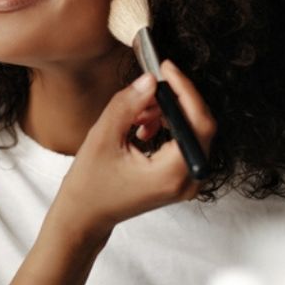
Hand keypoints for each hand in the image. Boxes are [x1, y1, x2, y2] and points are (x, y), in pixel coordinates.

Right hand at [48, 60, 215, 243]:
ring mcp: (187, 182)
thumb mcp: (103, 137)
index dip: (185, 90)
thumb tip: (150, 80)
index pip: (197, 123)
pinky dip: (166, 127)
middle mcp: (188, 180)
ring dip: (167, 114)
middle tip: (148, 87)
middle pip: (198, 126)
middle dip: (173, 101)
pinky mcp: (180, 179)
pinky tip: (141, 128)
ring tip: (137, 114)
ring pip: (191, 132)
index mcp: (172, 174)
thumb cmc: (90, 184)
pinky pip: (183, 142)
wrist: (85, 215)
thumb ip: (129, 105)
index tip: (166, 68)